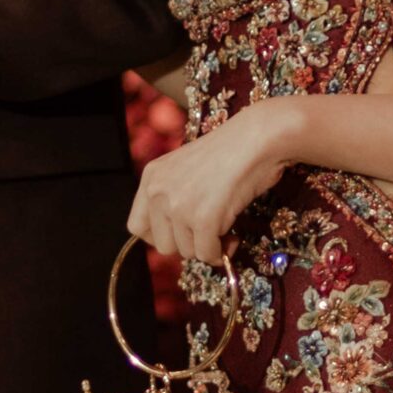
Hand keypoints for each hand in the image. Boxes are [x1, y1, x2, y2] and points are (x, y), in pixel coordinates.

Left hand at [128, 96, 310, 264]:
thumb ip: (173, 196)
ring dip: (208, 245)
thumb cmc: (230, 151)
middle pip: (162, 245)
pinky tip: (233, 236)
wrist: (256, 138)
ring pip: (187, 252)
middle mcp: (158, 192)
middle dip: (187, 243)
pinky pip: (208, 254)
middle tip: (209, 231)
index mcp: (151, 177)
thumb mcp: (185, 169)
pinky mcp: (202, 220)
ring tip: (225, 225)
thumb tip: (178, 236)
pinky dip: (222, 251)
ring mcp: (179, 207)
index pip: (136, 227)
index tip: (182, 233)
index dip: (161, 235)